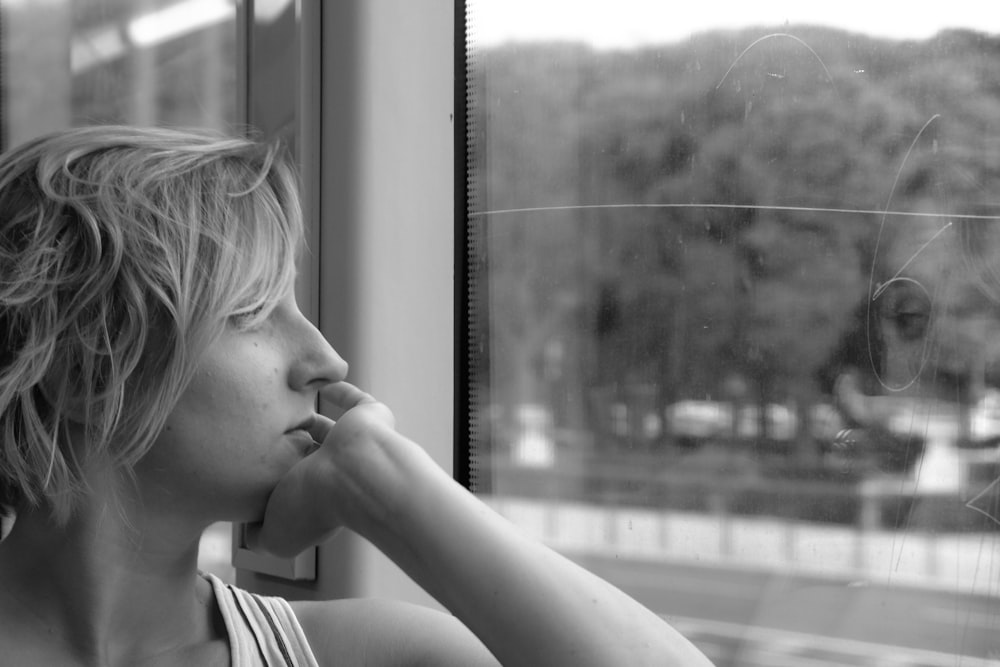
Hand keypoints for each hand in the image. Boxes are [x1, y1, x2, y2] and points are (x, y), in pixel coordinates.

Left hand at [245, 382, 400, 556]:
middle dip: (289, 447)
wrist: (356, 474)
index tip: (248, 466)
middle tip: (261, 430)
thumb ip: (260, 537)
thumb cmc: (316, 503)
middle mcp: (335, 472)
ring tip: (284, 404)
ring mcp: (353, 446)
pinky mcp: (369, 418)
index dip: (274, 479)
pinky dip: (342, 391)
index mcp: (316, 498)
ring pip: (330, 430)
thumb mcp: (275, 535)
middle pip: (308, 457)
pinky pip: (356, 400)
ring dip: (312, 419)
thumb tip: (250, 532)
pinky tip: (323, 383)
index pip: (293, 488)